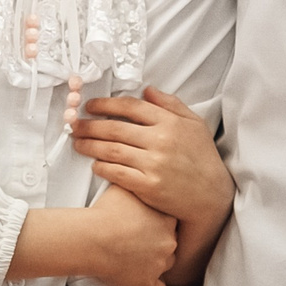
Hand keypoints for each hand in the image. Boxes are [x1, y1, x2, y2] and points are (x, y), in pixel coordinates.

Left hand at [73, 88, 232, 229]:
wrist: (211, 195)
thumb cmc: (203, 158)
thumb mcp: (194, 124)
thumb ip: (171, 104)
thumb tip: (147, 91)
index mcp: (170, 122)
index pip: (131, 107)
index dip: (107, 104)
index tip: (91, 106)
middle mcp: (160, 140)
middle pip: (116, 128)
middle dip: (90, 125)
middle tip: (75, 124)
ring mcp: (154, 164)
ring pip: (112, 150)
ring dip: (90, 145)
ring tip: (77, 143)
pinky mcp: (148, 186)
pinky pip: (117, 173)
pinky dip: (102, 167)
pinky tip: (94, 164)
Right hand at [80, 185, 176, 285]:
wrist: (92, 238)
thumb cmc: (106, 212)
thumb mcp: (125, 188)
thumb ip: (137, 183)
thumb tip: (137, 173)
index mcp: (166, 219)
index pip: (172, 220)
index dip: (159, 221)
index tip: (148, 222)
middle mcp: (169, 241)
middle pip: (170, 241)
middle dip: (158, 240)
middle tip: (140, 238)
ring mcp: (160, 264)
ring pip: (166, 263)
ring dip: (155, 261)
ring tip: (137, 256)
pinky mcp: (148, 283)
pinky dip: (151, 283)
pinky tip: (142, 277)